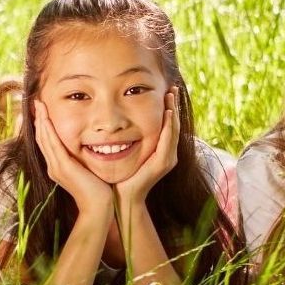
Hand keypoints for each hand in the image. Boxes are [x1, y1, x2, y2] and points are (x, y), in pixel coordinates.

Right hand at [33, 100, 113, 213]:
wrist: (98, 207)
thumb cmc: (98, 191)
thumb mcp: (87, 171)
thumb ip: (83, 160)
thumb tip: (88, 148)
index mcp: (57, 167)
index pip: (46, 142)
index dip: (42, 126)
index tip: (41, 111)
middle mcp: (52, 166)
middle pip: (41, 138)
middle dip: (38, 119)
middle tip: (36, 103)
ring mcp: (55, 167)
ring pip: (44, 139)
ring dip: (40, 120)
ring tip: (39, 105)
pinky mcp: (63, 166)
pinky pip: (52, 144)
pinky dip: (48, 129)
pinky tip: (46, 118)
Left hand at [115, 88, 180, 206]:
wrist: (121, 198)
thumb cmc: (118, 176)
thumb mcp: (122, 152)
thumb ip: (123, 139)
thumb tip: (112, 123)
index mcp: (159, 150)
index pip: (166, 124)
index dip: (167, 107)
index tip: (164, 90)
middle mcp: (167, 153)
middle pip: (173, 124)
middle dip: (173, 105)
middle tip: (172, 87)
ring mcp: (167, 158)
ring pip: (173, 129)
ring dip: (173, 111)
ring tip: (171, 95)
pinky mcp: (162, 163)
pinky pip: (168, 140)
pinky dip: (168, 126)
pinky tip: (168, 113)